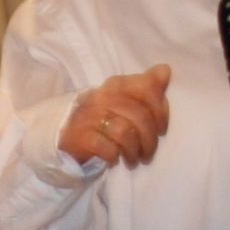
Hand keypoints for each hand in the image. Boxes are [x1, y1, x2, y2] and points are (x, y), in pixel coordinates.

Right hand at [58, 66, 172, 167]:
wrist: (64, 135)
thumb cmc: (102, 118)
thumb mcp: (124, 100)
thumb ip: (146, 86)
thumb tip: (165, 70)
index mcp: (115, 85)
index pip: (146, 88)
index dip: (161, 110)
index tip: (161, 128)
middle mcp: (101, 97)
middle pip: (139, 115)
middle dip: (149, 139)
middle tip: (148, 153)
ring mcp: (89, 117)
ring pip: (125, 132)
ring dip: (134, 151)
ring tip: (134, 159)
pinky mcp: (80, 136)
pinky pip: (107, 147)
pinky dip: (114, 156)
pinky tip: (114, 160)